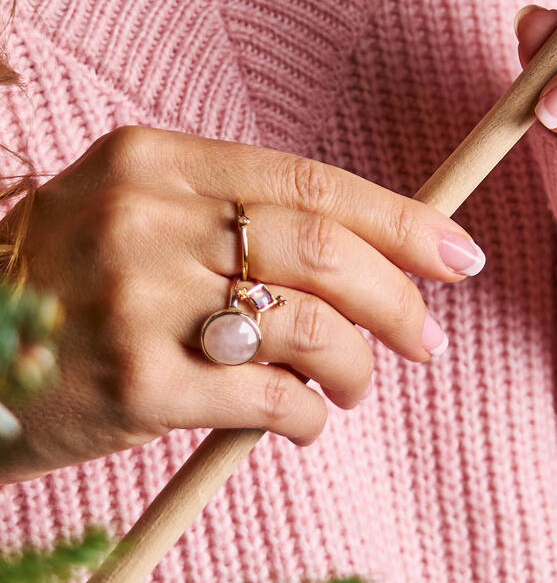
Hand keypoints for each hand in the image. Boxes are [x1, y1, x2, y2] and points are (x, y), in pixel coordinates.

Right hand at [0, 126, 485, 481]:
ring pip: (307, 325)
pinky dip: (308, 416)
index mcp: (157, 161)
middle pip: (323, 250)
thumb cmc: (73, 281)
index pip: (311, 182)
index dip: (400, 220)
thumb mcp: (137, 212)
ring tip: (356, 385)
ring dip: (358, 365)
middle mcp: (147, 219)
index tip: (457, 253)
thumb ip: (239, 217)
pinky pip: (268, 398)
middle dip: (400, 300)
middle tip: (428, 339)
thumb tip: (374, 256)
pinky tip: (305, 421)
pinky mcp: (134, 384)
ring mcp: (137, 300)